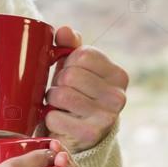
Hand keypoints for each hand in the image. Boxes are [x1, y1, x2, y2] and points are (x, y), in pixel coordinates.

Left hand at [39, 26, 127, 151]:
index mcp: (118, 75)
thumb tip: (64, 31)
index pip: (83, 55)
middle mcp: (118, 96)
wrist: (80, 135)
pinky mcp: (89, 134)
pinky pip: (53, 117)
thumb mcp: (76, 68)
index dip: (68, 63)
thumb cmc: (76, 93)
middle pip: (70, 75)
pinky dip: (49, 118)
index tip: (71, 74)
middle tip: (63, 92)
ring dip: (52, 100)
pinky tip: (59, 121)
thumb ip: (70, 45)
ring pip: (61, 95)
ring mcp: (106, 117)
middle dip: (58, 83)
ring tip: (59, 105)